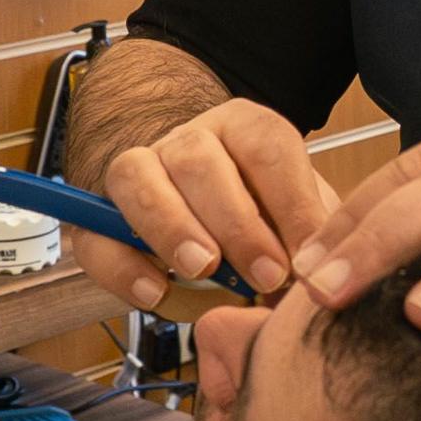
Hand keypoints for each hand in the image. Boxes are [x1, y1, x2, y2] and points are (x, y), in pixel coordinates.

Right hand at [77, 99, 337, 310]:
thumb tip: (324, 278)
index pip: (266, 146)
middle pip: (199, 159)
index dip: (290, 203)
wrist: (204, 213)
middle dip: (236, 222)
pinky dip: (122, 264)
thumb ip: (312, 241)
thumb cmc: (262, 220)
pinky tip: (154, 292)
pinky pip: (96, 232)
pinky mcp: (100, 215)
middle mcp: (188, 141)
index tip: (308, 259)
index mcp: (243, 128)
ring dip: (171, 226)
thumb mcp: (297, 220)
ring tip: (202, 269)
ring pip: (137, 176)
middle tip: (265, 274)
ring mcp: (139, 171)